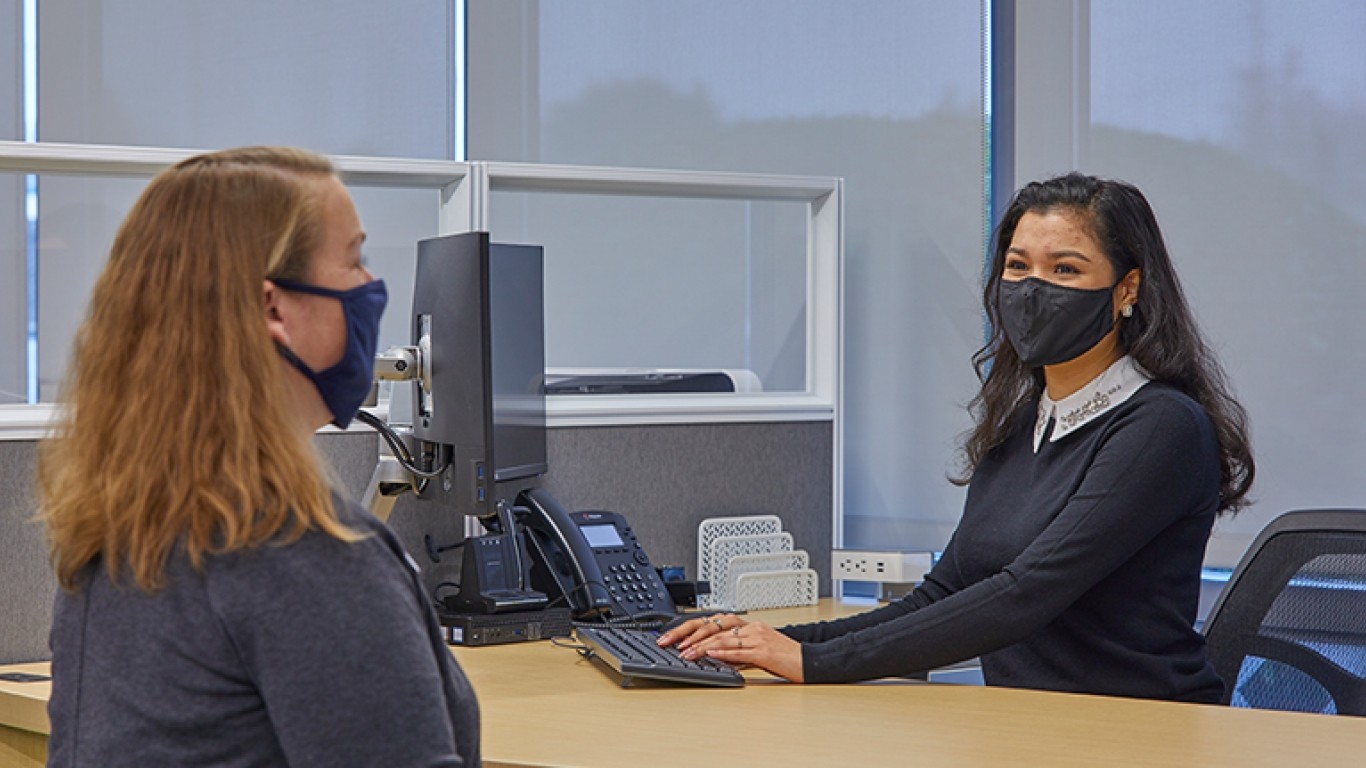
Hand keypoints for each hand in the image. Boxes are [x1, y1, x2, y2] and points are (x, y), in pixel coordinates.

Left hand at [657, 613, 803, 682]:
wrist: (808, 660)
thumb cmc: (783, 657)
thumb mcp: (755, 649)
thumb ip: (734, 650)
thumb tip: (710, 655)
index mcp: (747, 624)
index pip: (712, 622)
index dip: (689, 628)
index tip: (672, 637)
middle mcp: (750, 627)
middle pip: (713, 626)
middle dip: (688, 635)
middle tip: (669, 644)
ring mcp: (758, 637)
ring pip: (723, 638)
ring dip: (701, 646)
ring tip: (685, 653)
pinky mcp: (764, 651)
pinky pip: (740, 651)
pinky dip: (723, 652)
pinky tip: (710, 654)